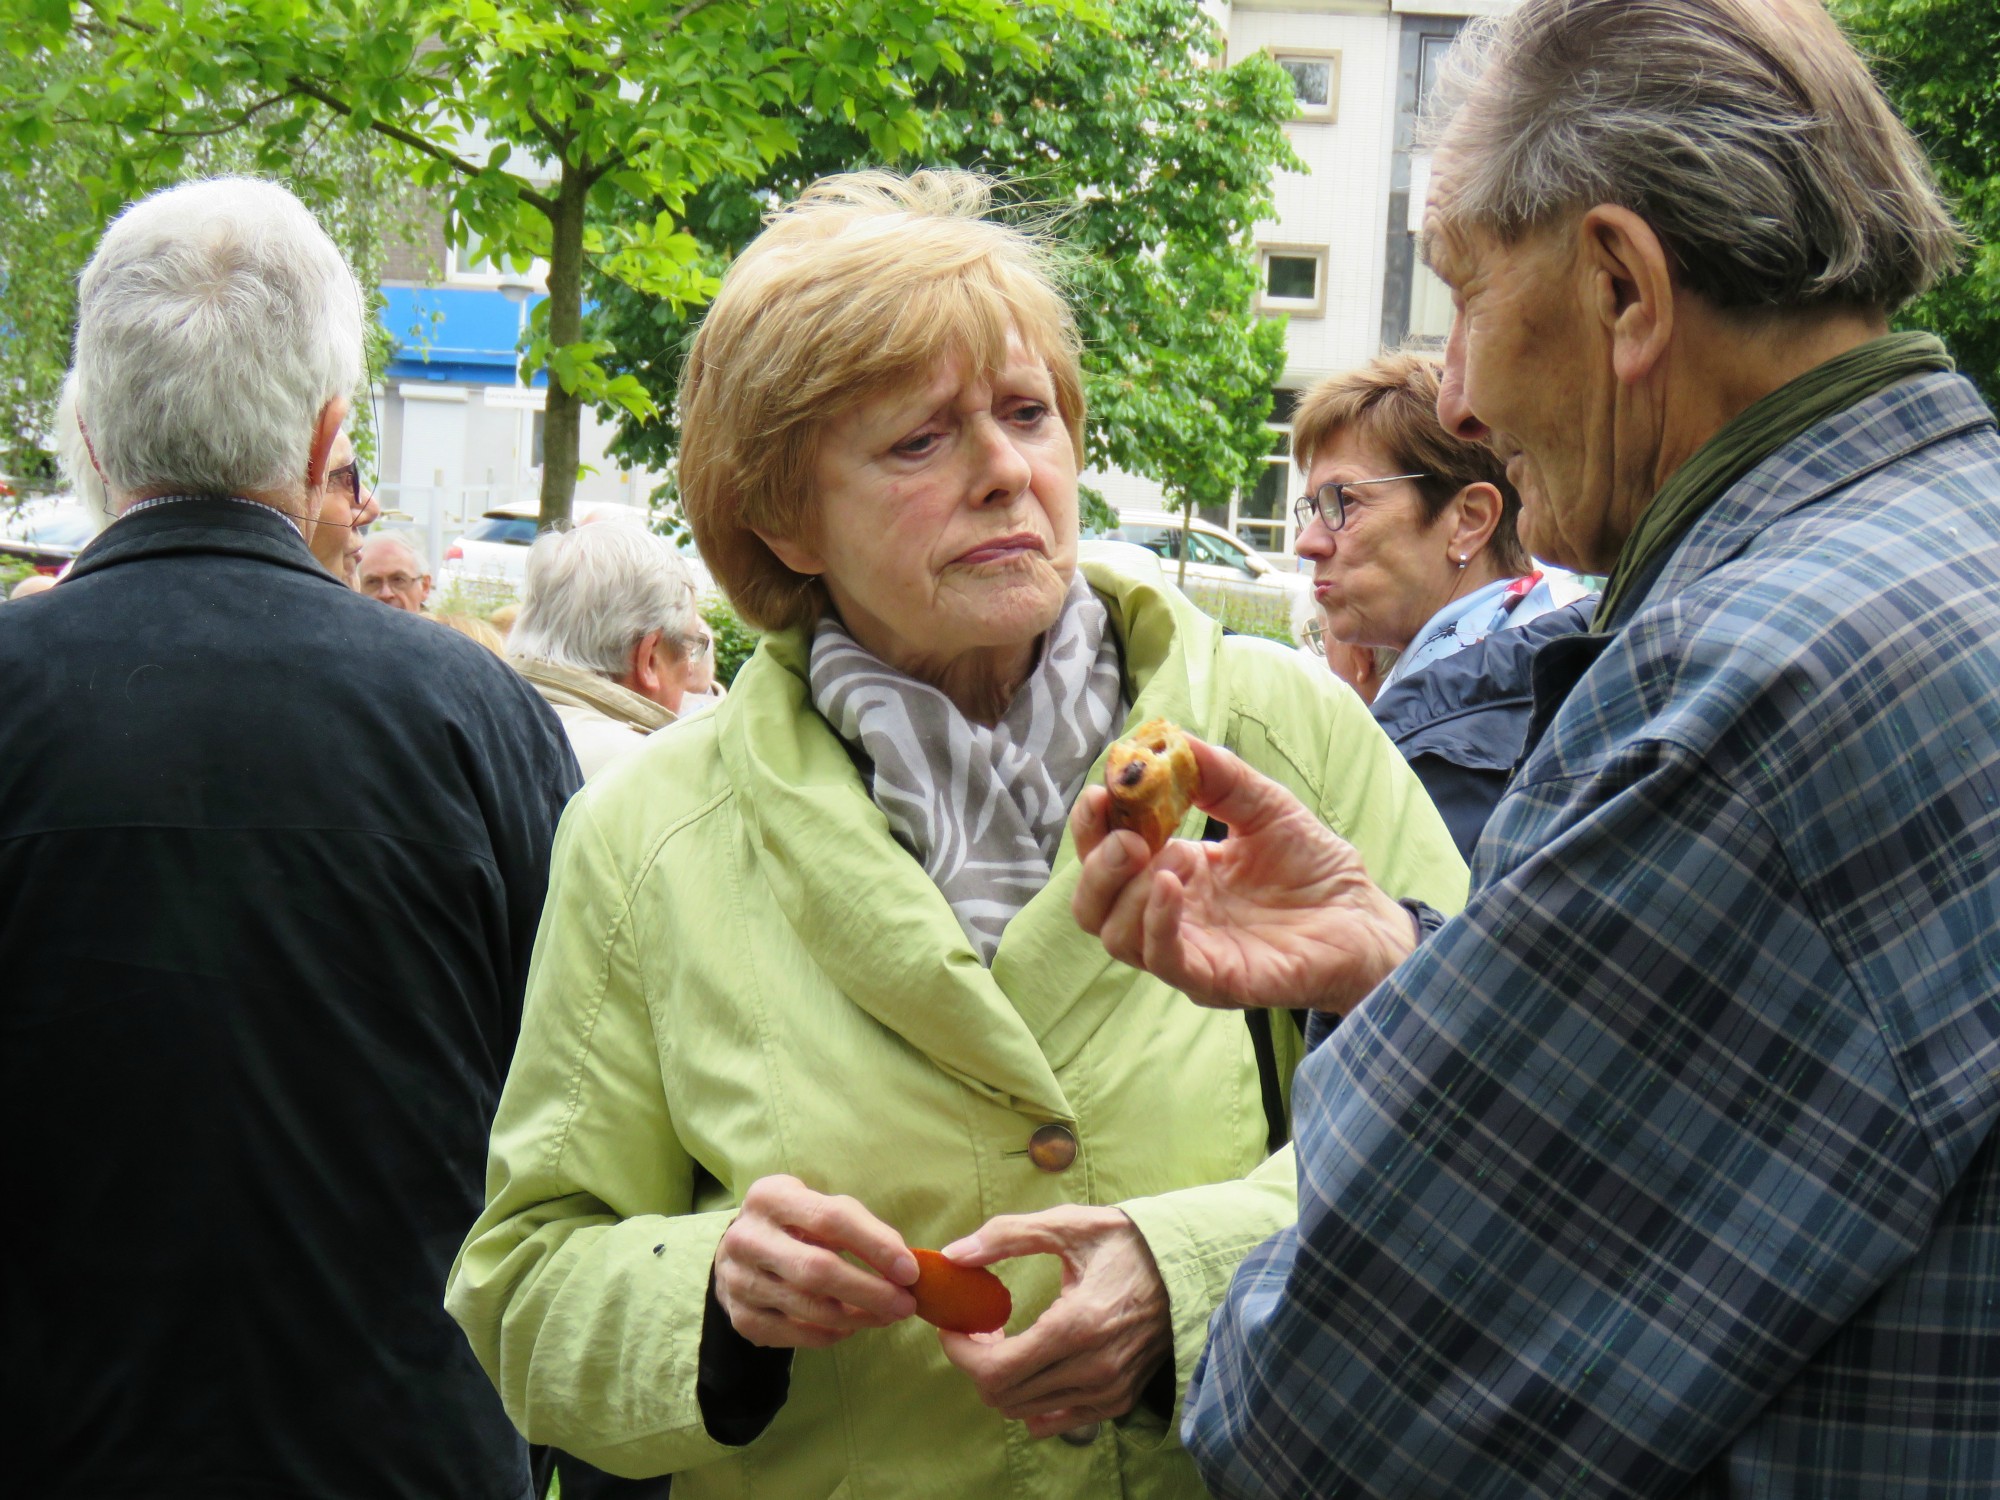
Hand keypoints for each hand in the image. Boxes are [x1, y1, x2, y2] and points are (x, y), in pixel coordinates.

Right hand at [712, 1175, 917, 1348]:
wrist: (739, 1251)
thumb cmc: (794, 1225)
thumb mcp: (818, 1207)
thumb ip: (859, 1227)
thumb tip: (903, 1264)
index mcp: (770, 1196)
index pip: (831, 1219)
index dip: (875, 1246)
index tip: (910, 1270)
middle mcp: (747, 1237)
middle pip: (817, 1269)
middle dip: (870, 1291)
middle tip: (906, 1304)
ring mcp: (738, 1280)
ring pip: (809, 1307)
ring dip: (858, 1316)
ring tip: (887, 1315)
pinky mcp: (740, 1317)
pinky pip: (796, 1334)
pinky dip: (831, 1334)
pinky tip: (852, 1326)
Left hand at [935, 1206, 1171, 1439]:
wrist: (1186, 1265)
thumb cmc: (1124, 1241)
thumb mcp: (1067, 1225)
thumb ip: (1006, 1236)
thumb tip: (954, 1256)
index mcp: (1078, 1325)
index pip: (996, 1369)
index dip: (960, 1352)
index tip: (953, 1325)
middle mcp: (1094, 1367)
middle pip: (1003, 1395)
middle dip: (976, 1363)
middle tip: (980, 1327)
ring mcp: (1109, 1389)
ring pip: (1024, 1410)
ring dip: (1001, 1379)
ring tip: (1006, 1339)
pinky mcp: (1118, 1399)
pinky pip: (1056, 1419)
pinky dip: (1031, 1399)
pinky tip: (1033, 1362)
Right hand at [1071, 734, 1415, 1013]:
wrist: (1364, 917)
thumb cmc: (1315, 868)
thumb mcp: (1264, 805)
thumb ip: (1219, 776)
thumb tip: (1172, 738)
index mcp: (1172, 873)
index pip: (1105, 857)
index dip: (1093, 826)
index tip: (1103, 792)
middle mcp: (1170, 916)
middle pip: (1093, 903)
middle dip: (1095, 863)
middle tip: (1124, 833)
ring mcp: (1188, 951)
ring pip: (1116, 935)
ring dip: (1123, 891)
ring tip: (1155, 854)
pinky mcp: (1212, 979)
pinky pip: (1163, 958)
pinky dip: (1155, 920)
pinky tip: (1170, 882)